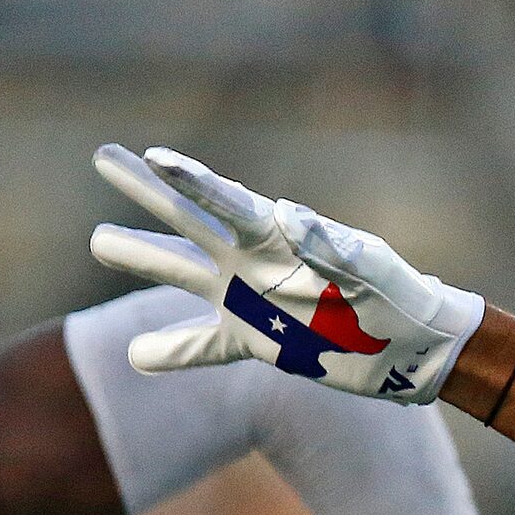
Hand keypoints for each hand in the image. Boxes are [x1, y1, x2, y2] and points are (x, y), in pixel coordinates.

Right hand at [88, 144, 484, 403]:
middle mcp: (257, 260)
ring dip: (142, 258)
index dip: (191, 180)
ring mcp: (251, 299)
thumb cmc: (402, 297)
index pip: (227, 201)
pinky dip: (172, 351)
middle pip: (189, 220)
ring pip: (183, 274)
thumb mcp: (374, 270)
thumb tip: (294, 220)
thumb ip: (334, 246)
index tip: (152, 157)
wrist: (415, 348)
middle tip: (101, 157)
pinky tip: (134, 357)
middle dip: (145, 191)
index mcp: (283, 236)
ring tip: (99, 240)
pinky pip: (203, 345)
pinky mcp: (257, 341)